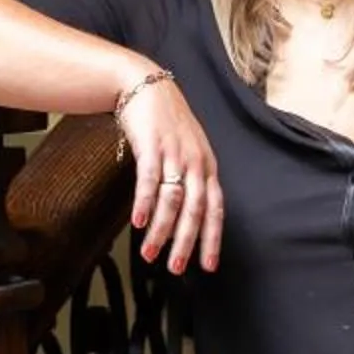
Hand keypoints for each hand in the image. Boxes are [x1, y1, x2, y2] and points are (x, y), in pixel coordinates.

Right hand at [116, 74, 224, 273]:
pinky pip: (149, 180)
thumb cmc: (165, 122)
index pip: (215, 209)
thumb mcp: (186, 150)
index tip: (208, 265)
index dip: (212, 238)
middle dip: (186, 242)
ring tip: (148, 253)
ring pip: (172, 200)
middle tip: (177, 268)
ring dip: (160, 230)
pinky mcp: (152, 145)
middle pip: (195, 209)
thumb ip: (188, 180)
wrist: (144, 85)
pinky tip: (138, 222)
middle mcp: (195, 162)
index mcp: (207, 166)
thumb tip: (179, 218)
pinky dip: (145, 203)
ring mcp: (174, 153)